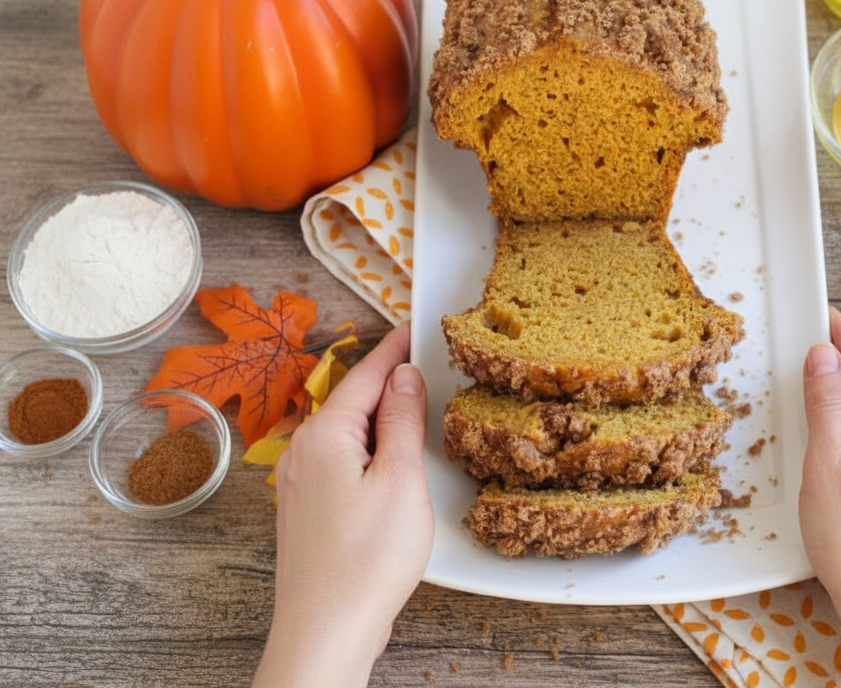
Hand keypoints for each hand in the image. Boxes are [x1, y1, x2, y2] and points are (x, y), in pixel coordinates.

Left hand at [252, 323, 433, 687]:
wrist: (325, 631)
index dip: (395, 348)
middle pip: (353, 403)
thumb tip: (405, 377)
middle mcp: (302, 453)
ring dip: (381, 423)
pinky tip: (391, 467)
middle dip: (389, 385)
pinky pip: (340, 463)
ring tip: (417, 416)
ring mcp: (298, 484)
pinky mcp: (305, 512)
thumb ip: (404, 421)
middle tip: (426, 368)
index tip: (414, 325)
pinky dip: (369, 453)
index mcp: (325, 436)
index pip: (365, 375)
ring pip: (347, 435)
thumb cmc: (366, 561)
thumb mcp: (402, 480)